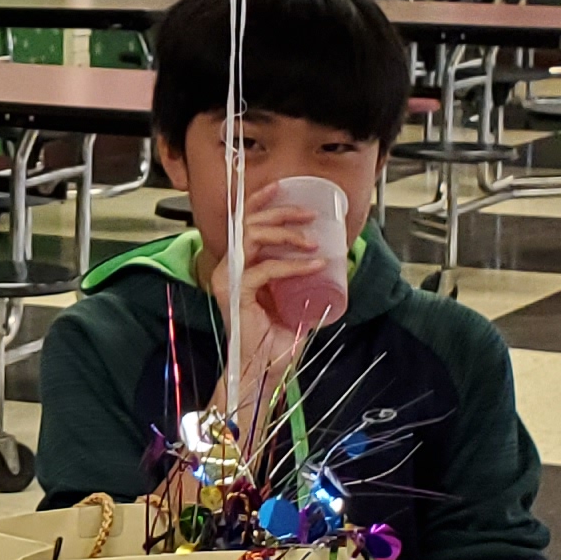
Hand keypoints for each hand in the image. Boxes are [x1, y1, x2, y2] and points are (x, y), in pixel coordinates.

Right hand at [211, 193, 340, 384]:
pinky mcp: (235, 295)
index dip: (261, 200)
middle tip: (309, 216)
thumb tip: (332, 265)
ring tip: (312, 241)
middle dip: (280, 212)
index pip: (244, 222)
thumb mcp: (293, 302)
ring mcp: (228, 280)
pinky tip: (314, 264)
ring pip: (251, 237)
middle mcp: (229, 269)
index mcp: (240, 266)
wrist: (262, 372)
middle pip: (248, 223)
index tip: (284, 187)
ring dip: (285, 233)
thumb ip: (302, 284)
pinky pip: (263, 269)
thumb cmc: (274, 342)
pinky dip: (291, 264)